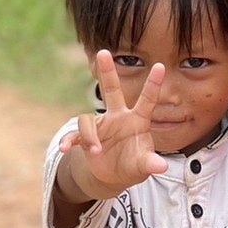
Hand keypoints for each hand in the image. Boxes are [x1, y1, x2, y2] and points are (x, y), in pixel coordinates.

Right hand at [59, 51, 169, 195]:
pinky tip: (65, 148)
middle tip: (103, 52)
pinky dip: (68, 141)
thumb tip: (161, 168)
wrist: (114, 176)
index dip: (153, 84)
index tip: (161, 65)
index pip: (147, 100)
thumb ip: (150, 163)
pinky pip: (74, 135)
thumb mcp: (144, 165)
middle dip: (107, 72)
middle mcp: (118, 117)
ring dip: (90, 136)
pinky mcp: (85, 137)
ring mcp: (100, 125)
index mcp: (137, 120)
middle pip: (111, 90)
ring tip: (95, 151)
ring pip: (87, 119)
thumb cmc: (134, 165)